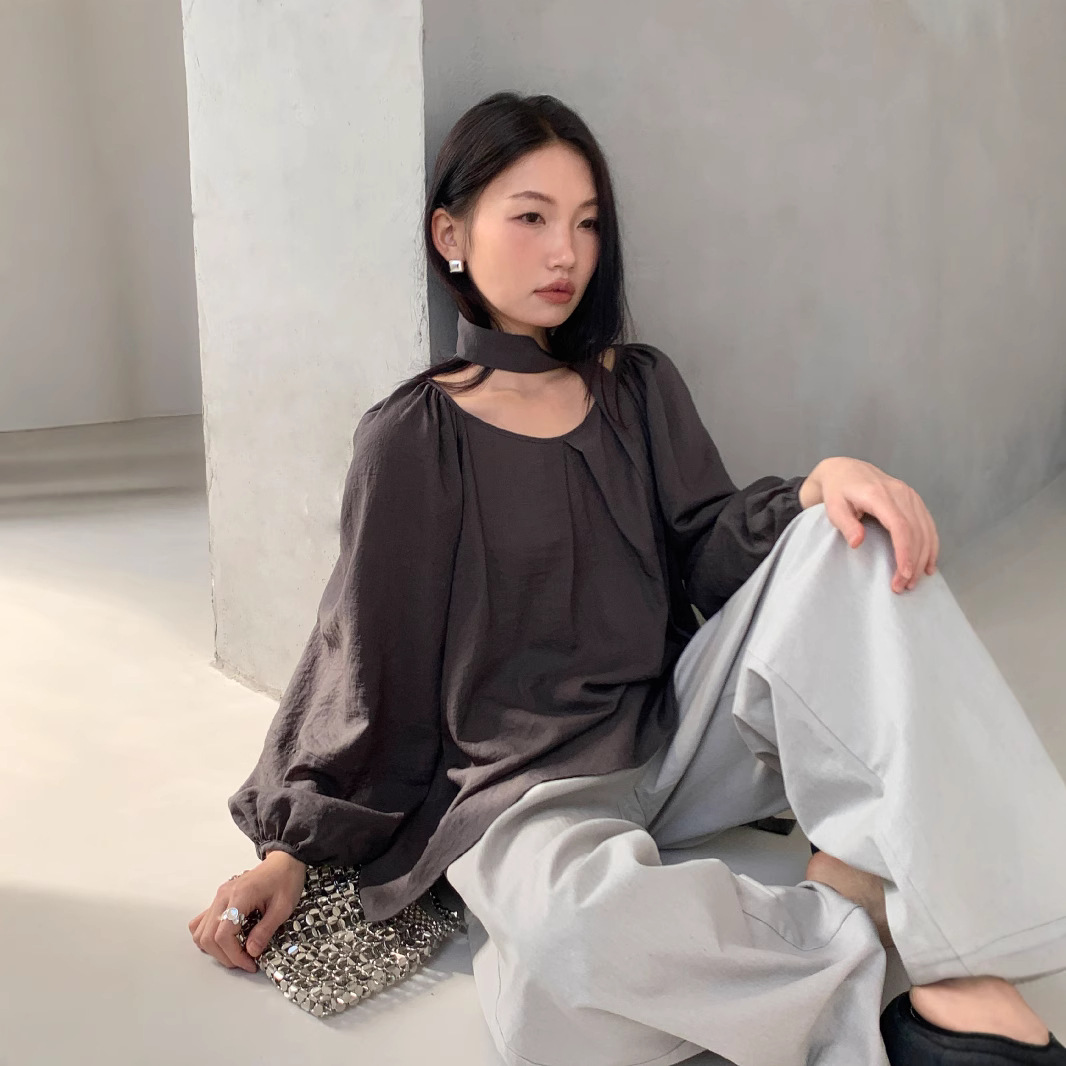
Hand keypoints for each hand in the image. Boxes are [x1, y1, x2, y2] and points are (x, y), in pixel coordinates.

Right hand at [188, 851, 306, 971]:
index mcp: (239, 896)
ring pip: (201, 932)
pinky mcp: (220, 900)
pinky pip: (202, 922)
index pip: (223, 935)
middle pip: (208, 937)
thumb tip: (251, 952)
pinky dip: (209, 937)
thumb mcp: (283, 907)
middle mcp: (223, 896)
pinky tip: (227, 941)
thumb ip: (265, 930)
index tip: (250, 963)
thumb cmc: (286, 879)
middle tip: (245, 962)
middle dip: (225, 956)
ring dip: (215, 949)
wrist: (284, 861)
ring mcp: (219, 897)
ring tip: (236, 953)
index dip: (234, 955)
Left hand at [798, 457, 939, 594]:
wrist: (845, 471)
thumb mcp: (833, 507)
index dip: (905, 552)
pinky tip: (928, 564)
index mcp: (879, 494)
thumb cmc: (837, 491)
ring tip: (913, 581)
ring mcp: (910, 495)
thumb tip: (858, 542)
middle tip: (903, 586)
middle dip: (913, 561)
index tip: (903, 574)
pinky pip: (928, 524)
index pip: (900, 526)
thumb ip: (846, 524)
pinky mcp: (914, 500)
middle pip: (916, 531)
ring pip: (925, 530)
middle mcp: (900, 493)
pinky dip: (931, 546)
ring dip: (923, 557)